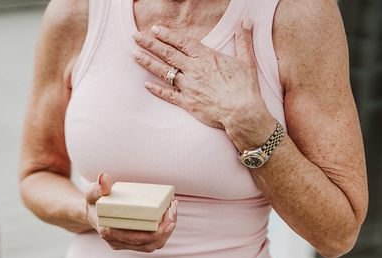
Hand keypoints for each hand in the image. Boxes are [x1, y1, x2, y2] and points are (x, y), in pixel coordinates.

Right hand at [84, 173, 178, 252]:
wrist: (90, 213)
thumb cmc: (93, 202)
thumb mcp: (92, 193)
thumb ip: (98, 187)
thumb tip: (104, 177)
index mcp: (109, 232)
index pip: (137, 238)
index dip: (157, 230)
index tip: (167, 213)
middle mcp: (117, 242)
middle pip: (149, 243)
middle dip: (166, 228)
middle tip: (173, 209)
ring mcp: (124, 244)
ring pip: (152, 245)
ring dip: (167, 231)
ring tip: (172, 211)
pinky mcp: (131, 243)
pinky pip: (151, 242)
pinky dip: (163, 232)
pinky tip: (168, 217)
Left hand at [131, 18, 266, 129]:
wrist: (242, 112)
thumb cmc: (245, 88)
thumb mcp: (246, 61)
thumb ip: (244, 40)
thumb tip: (247, 20)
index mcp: (207, 58)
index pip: (183, 42)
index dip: (167, 35)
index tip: (155, 29)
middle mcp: (194, 70)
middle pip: (168, 54)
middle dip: (150, 44)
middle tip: (135, 36)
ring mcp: (189, 86)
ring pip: (164, 72)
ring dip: (147, 62)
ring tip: (134, 54)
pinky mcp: (187, 103)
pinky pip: (168, 95)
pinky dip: (156, 90)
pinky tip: (145, 85)